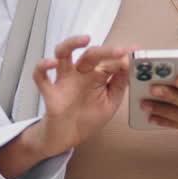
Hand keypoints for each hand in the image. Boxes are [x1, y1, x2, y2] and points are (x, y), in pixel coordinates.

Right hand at [25, 35, 131, 157]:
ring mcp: (64, 80)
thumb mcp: (111, 101)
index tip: (136, 51)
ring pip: (63, 53)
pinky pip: (40, 76)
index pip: (109, 60)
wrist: (68, 138)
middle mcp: (80, 74)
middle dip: (106, 51)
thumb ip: (120, 84)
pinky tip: (51, 63)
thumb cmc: (88, 118)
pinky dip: (42, 67)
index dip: (123, 56)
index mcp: (96, 75)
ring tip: (84, 40)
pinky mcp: (50, 92)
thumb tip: (130, 65)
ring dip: (72, 43)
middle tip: (121, 51)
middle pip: (90, 55)